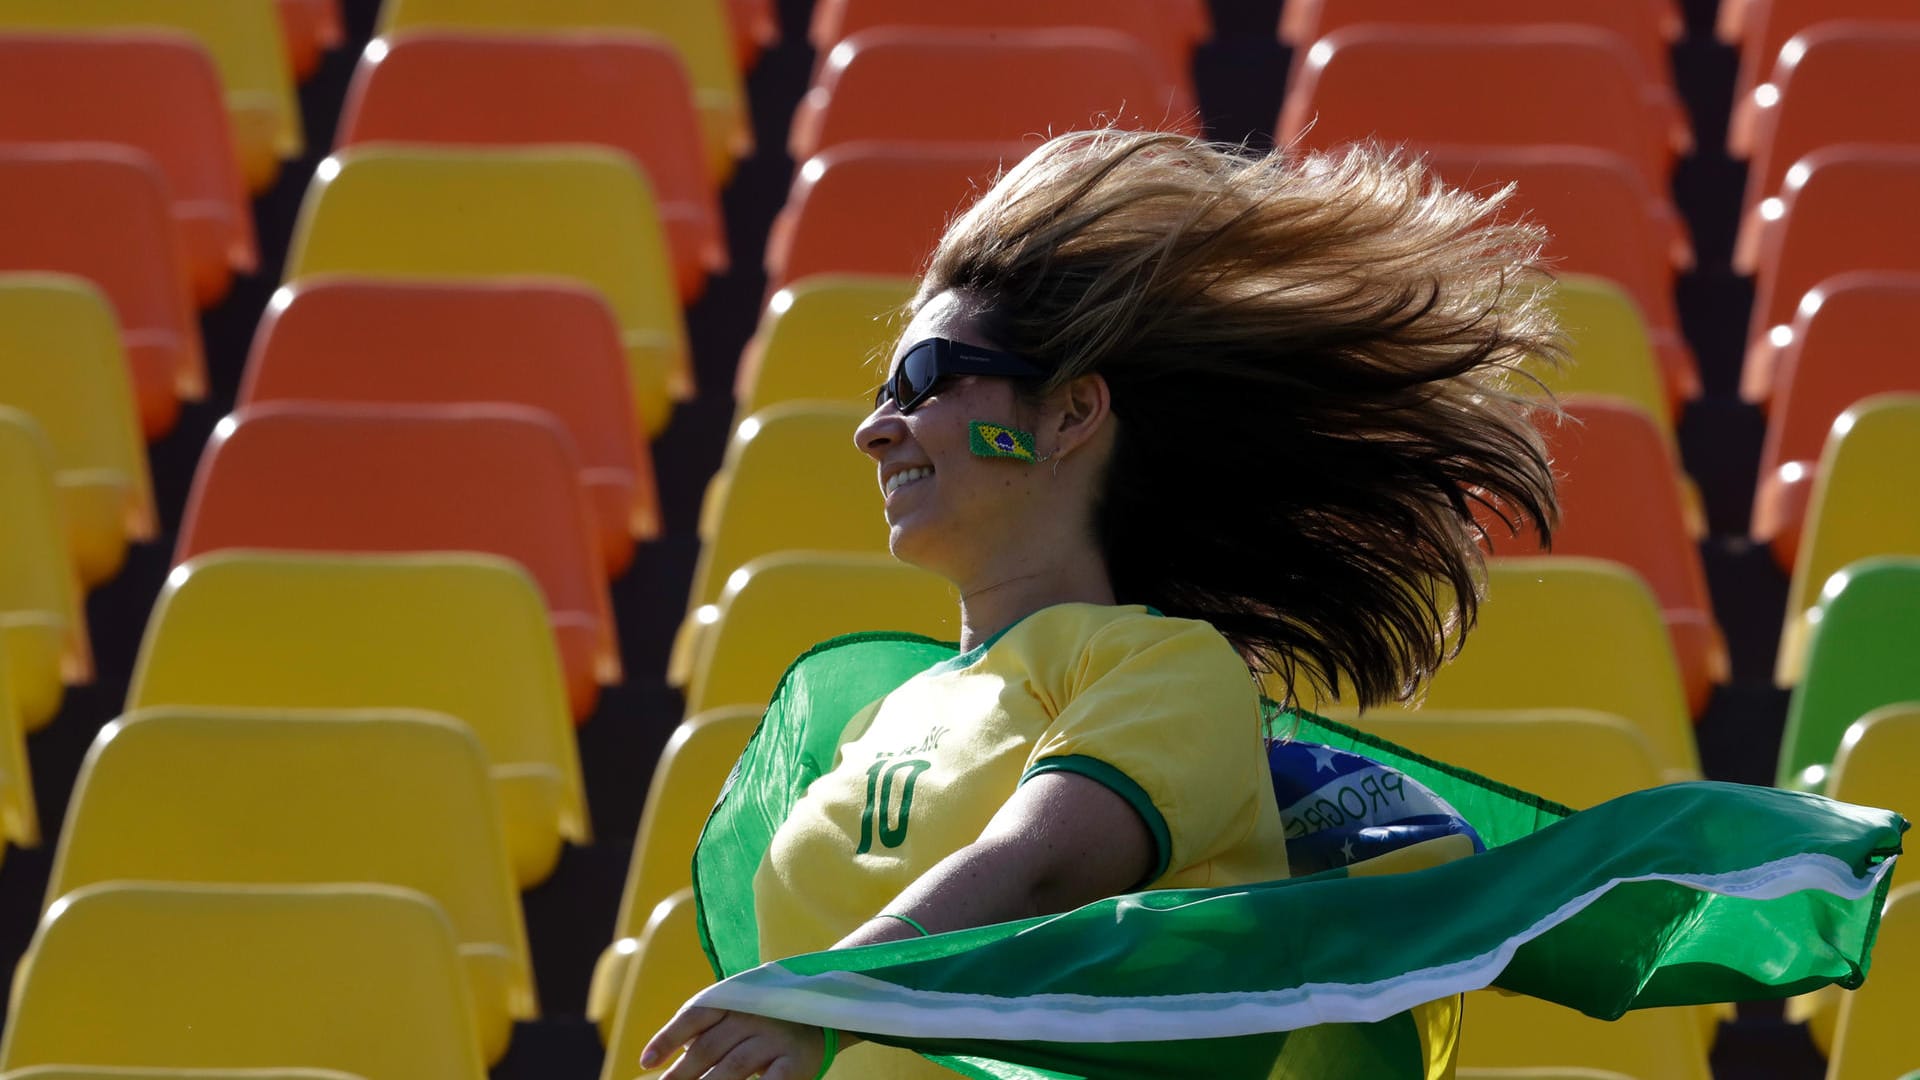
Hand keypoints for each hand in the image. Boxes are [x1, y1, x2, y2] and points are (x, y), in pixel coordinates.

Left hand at [641, 1005, 827, 1078]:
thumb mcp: (743, 1009)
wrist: (830, 1010)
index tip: (645, 1061)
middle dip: (682, 1073)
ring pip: (734, 1067)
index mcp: (736, 998)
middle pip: (709, 1048)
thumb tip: (670, 1060)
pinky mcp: (796, 1061)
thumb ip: (711, 1028)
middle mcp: (754, 1015)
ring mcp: (776, 1037)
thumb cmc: (773, 1014)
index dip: (668, 1037)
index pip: (695, 1016)